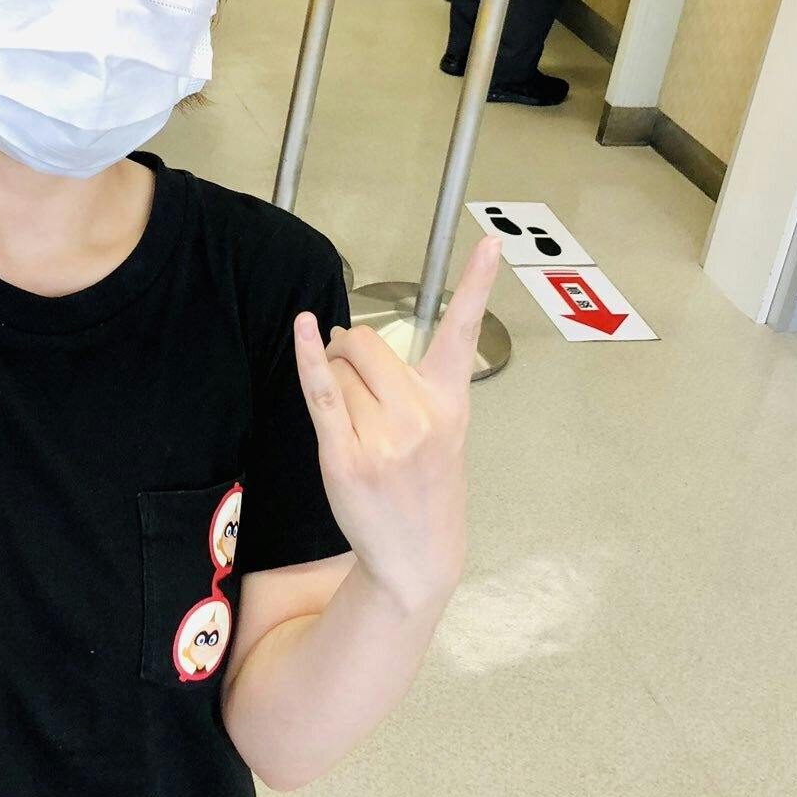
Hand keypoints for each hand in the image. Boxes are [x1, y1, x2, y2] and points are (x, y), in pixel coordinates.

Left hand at [292, 236, 500, 615]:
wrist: (417, 555)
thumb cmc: (425, 486)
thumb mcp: (444, 432)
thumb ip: (410, 385)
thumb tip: (345, 338)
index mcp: (449, 402)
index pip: (463, 333)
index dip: (478, 284)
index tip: (493, 241)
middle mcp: (419, 415)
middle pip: (366, 344)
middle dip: (349, 352)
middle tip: (353, 382)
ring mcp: (382, 438)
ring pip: (339, 372)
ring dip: (334, 382)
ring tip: (352, 421)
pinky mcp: (343, 456)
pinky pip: (321, 393)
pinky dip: (308, 357)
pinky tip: (303, 328)